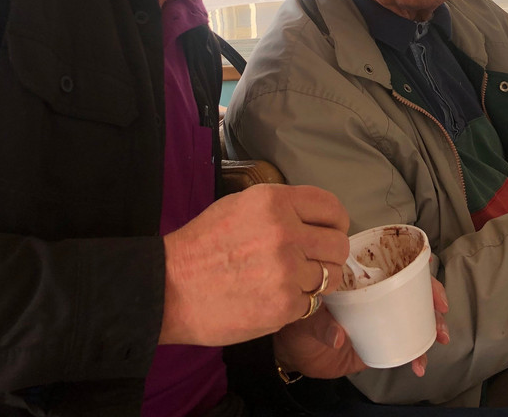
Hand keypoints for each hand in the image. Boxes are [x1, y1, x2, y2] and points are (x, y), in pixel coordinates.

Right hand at [160, 184, 349, 346]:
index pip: (332, 207)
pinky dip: (296, 304)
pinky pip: (311, 304)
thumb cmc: (202, 245)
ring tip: (287, 281)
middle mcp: (286, 232)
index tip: (330, 232)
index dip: (336, 223)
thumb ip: (281, 208)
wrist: (170, 288)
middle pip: (338, 245)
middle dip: (329, 255)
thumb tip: (316, 220)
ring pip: (329, 278)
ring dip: (313, 282)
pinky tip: (272, 298)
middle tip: (311, 262)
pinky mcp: (284, 305)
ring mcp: (287, 271)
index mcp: (275, 202)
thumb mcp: (240, 206)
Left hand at [273, 277, 450, 378]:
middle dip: (431, 295)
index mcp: (357, 277)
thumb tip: (338, 336)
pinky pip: (406, 343)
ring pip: (415, 313)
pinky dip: (417, 353)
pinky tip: (419, 363)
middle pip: (411, 287)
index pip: (388, 260)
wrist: (294, 355)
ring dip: (432, 323)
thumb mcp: (307, 318)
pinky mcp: (383, 340)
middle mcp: (374, 293)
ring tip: (439, 337)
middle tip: (440, 309)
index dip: (412, 260)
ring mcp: (381, 316)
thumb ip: (322, 325)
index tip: (427, 266)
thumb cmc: (297, 324)